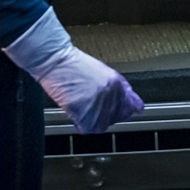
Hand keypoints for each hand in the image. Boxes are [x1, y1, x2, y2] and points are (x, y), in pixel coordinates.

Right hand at [3, 8, 145, 133]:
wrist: (56, 61)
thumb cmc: (74, 65)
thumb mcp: (103, 73)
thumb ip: (116, 88)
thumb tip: (127, 102)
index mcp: (118, 83)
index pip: (133, 107)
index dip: (123, 111)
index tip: (119, 114)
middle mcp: (111, 94)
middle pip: (115, 118)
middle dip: (105, 116)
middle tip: (92, 109)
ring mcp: (98, 103)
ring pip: (101, 125)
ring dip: (92, 122)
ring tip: (82, 110)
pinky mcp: (83, 110)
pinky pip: (86, 127)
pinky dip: (80, 125)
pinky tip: (75, 114)